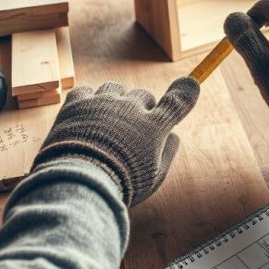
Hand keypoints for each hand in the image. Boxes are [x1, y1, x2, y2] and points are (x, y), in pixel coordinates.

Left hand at [32, 78, 199, 204]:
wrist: (79, 184)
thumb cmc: (122, 185)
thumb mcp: (155, 177)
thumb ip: (168, 151)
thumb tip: (173, 134)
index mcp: (153, 126)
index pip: (176, 101)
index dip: (186, 91)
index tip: (191, 83)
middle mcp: (131, 108)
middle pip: (142, 96)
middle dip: (140, 110)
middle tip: (129, 133)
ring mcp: (103, 102)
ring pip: (114, 89)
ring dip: (114, 102)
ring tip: (104, 127)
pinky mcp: (77, 103)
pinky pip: (85, 91)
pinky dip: (88, 101)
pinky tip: (85, 119)